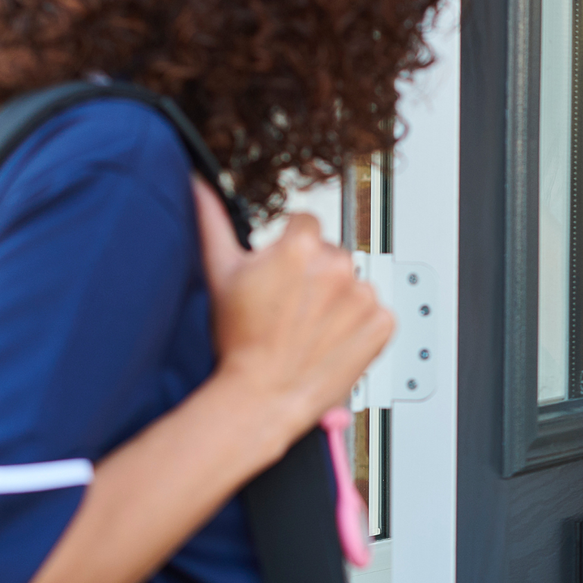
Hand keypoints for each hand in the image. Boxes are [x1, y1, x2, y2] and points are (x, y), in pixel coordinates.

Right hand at [195, 181, 394, 434]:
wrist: (263, 396)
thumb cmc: (239, 341)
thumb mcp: (220, 274)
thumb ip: (212, 221)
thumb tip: (200, 186)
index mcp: (302, 246)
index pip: (305, 223)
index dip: (289, 248)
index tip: (282, 273)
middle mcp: (339, 265)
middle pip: (330, 253)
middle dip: (314, 273)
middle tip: (289, 305)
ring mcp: (364, 295)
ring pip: (353, 282)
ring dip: (338, 298)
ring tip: (308, 325)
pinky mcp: (382, 323)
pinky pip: (376, 312)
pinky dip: (360, 324)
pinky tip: (332, 338)